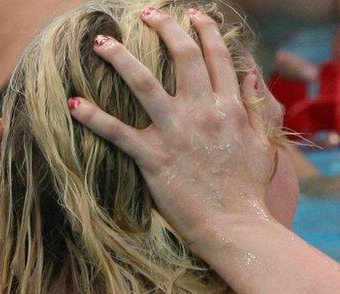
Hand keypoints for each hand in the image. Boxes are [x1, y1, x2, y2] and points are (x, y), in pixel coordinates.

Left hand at [69, 7, 275, 243]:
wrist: (238, 227)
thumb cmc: (251, 191)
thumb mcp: (264, 144)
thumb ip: (259, 106)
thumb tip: (250, 72)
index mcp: (231, 108)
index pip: (217, 56)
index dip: (204, 30)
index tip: (193, 14)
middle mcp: (204, 112)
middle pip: (182, 55)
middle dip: (164, 27)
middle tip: (147, 14)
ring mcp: (177, 133)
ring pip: (142, 82)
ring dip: (118, 57)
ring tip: (101, 41)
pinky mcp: (154, 158)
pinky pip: (118, 132)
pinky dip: (94, 117)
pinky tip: (75, 104)